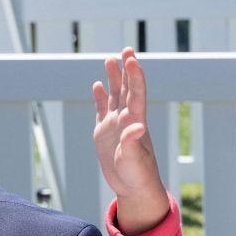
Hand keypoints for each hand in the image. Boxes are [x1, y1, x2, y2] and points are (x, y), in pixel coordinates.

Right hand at [92, 47, 168, 235]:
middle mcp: (126, 118)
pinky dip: (100, 97)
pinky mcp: (104, 132)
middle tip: (127, 48)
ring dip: (114, 78)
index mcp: (135, 122)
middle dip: (127, 69)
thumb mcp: (134, 160)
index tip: (131, 59)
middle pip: (127, 88)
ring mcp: (115, 124)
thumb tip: (136, 126)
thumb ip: (133, 143)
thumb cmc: (137, 175)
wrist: (133, 187)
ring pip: (114, 95)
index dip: (134, 76)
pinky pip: (102, 109)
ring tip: (110, 59)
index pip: (136, 93)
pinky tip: (98, 85)